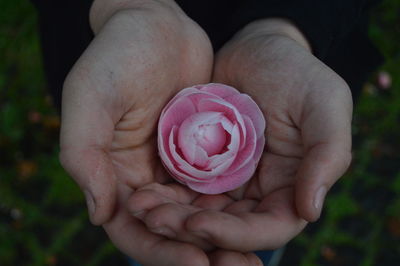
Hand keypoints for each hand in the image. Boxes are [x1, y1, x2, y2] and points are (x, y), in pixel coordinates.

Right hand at [58, 0, 236, 263]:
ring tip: (252, 258)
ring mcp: (173, 166)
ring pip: (197, 215)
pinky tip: (256, 219)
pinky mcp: (199, 152)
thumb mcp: (89, 97)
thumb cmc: (116, 56)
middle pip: (170, 232)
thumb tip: (99, 214)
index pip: (134, 230)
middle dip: (201, 252)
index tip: (197, 262)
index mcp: (113, 175)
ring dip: (222, 239)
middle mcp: (144, 178)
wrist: (156, 25)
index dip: (161, 251)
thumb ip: (84, 155)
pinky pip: (215, 187)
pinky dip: (232, 207)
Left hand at [128, 19, 351, 251]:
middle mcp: (258, 193)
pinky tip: (140, 194)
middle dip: (190, 231)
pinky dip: (162, 196)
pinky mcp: (201, 167)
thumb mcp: (324, 103)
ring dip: (170, 218)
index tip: (198, 223)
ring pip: (198, 214)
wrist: (256, 50)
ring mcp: (227, 181)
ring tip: (140, 210)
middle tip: (155, 221)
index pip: (267, 228)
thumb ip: (327, 154)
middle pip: (226, 228)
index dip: (234, 235)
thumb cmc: (296, 72)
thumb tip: (310, 211)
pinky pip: (180, 190)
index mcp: (290, 187)